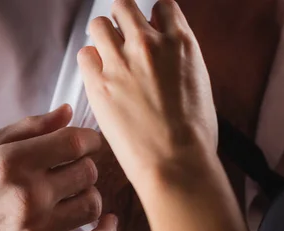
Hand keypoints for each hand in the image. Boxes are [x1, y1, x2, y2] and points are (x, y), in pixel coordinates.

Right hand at [0, 105, 117, 230]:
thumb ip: (26, 128)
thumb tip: (67, 113)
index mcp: (10, 163)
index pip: (73, 142)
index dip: (88, 139)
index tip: (87, 142)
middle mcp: (26, 196)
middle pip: (87, 171)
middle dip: (84, 166)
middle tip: (71, 170)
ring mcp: (35, 230)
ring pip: (92, 204)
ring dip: (88, 195)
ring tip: (73, 195)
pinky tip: (105, 221)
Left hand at [77, 0, 216, 188]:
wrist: (175, 162)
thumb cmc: (193, 135)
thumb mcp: (199, 84)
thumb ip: (178, 61)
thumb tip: (166, 56)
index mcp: (181, 43)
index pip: (161, 6)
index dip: (152, 18)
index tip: (148, 30)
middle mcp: (150, 44)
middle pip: (124, 6)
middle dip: (122, 20)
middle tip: (121, 40)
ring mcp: (122, 62)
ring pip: (99, 24)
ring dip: (102, 37)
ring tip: (106, 58)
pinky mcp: (99, 83)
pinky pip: (84, 55)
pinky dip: (89, 63)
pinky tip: (98, 78)